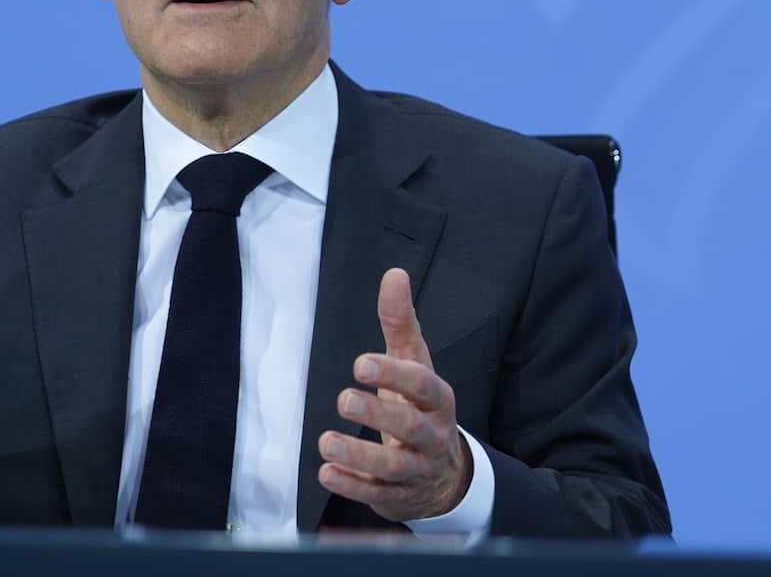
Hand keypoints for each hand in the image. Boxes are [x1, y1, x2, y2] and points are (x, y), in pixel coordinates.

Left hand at [317, 267, 471, 521]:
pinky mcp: (398, 495)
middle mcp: (433, 436)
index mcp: (437, 400)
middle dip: (379, 413)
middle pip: (412, 426)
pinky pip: (377, 494)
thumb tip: (395, 275)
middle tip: (343, 398)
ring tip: (326, 442)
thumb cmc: (421, 407)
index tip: (359, 363)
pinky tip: (328, 473)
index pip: (423, 385)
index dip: (394, 374)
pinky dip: (353, 486)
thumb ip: (401, 323)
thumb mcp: (414, 363)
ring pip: (394, 466)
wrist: (444, 475)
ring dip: (359, 455)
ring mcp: (417, 469)